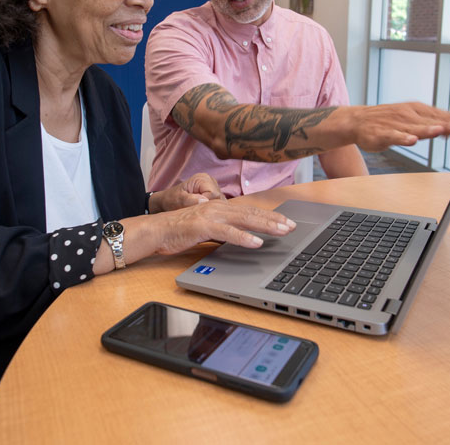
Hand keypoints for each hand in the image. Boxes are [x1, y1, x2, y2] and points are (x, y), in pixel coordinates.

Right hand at [133, 201, 295, 255]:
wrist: (156, 230)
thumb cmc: (179, 230)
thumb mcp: (207, 229)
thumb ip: (224, 231)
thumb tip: (242, 239)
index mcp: (220, 208)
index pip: (250, 211)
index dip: (270, 216)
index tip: (287, 222)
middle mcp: (218, 207)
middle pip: (252, 213)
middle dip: (274, 220)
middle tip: (292, 226)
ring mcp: (211, 216)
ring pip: (244, 220)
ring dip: (265, 226)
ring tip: (282, 231)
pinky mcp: (203, 226)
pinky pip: (227, 232)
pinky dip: (244, 237)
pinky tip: (257, 242)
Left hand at [150, 173, 225, 212]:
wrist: (167, 200)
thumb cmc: (171, 200)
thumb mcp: (178, 200)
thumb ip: (190, 200)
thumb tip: (205, 201)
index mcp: (202, 179)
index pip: (214, 194)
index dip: (207, 206)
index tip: (195, 211)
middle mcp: (210, 180)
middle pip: (219, 198)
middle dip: (210, 208)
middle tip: (197, 214)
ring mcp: (213, 187)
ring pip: (221, 202)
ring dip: (212, 210)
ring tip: (199, 213)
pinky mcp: (214, 194)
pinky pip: (219, 204)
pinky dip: (212, 210)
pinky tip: (203, 213)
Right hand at [352, 102, 449, 150]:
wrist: (357, 121)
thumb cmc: (388, 121)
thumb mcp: (412, 118)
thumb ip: (432, 123)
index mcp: (415, 109)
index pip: (437, 114)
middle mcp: (406, 115)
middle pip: (428, 121)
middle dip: (445, 124)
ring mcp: (394, 124)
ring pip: (413, 128)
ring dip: (427, 129)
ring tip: (439, 130)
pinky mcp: (381, 134)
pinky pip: (393, 136)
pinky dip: (402, 138)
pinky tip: (411, 140)